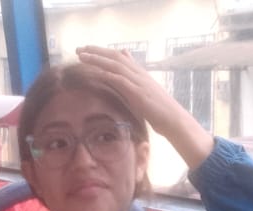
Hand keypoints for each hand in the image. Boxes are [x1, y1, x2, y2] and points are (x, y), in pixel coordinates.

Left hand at [74, 46, 214, 167]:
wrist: (174, 120)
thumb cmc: (159, 110)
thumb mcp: (145, 92)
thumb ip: (136, 83)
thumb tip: (129, 78)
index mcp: (140, 73)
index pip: (119, 56)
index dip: (102, 51)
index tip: (87, 49)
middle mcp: (139, 73)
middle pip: (115, 56)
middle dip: (96, 51)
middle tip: (78, 49)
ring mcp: (139, 82)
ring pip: (115, 65)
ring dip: (97, 59)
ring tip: (82, 56)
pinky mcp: (138, 92)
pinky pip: (120, 80)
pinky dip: (107, 74)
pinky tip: (96, 72)